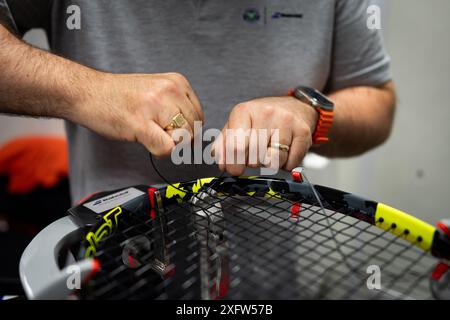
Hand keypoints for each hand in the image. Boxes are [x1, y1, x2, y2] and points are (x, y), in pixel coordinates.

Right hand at [71, 72, 203, 157]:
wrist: (86, 92)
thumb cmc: (118, 96)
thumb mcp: (157, 91)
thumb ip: (177, 107)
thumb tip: (194, 133)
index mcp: (177, 82)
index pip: (200, 116)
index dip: (187, 130)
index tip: (171, 132)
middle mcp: (171, 90)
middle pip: (194, 130)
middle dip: (179, 140)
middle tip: (158, 134)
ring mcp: (157, 105)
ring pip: (183, 140)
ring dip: (168, 145)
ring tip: (149, 134)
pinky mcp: (142, 123)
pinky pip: (167, 149)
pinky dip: (158, 152)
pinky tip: (144, 139)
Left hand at [214, 97, 317, 175]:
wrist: (295, 106)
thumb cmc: (262, 118)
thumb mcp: (239, 124)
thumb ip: (225, 143)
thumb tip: (221, 163)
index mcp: (244, 111)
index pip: (236, 147)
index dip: (234, 164)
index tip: (235, 169)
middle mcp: (266, 113)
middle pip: (254, 157)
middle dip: (253, 163)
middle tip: (256, 154)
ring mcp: (286, 121)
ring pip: (273, 162)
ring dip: (270, 164)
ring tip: (269, 152)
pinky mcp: (303, 132)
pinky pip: (290, 163)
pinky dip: (285, 164)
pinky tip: (284, 152)